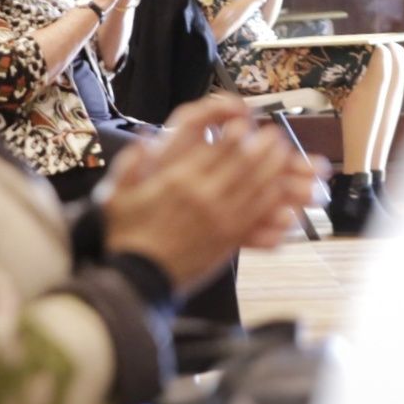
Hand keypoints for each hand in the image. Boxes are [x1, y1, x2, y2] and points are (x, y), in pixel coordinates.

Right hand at [98, 96, 318, 286]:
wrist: (138, 279)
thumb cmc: (126, 236)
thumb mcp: (117, 195)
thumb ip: (131, 164)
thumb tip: (145, 137)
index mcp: (179, 179)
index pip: (219, 148)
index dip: (239, 133)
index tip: (247, 124)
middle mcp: (204, 196)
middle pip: (246, 163)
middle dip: (265, 146)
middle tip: (275, 135)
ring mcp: (220, 219)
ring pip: (258, 187)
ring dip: (275, 168)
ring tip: (285, 156)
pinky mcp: (229, 240)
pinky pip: (258, 215)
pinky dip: (274, 201)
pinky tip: (281, 192)